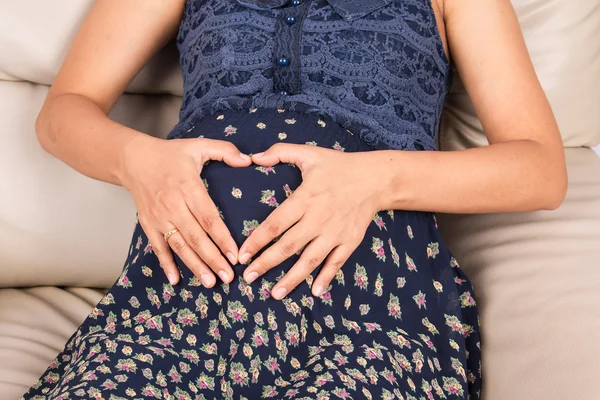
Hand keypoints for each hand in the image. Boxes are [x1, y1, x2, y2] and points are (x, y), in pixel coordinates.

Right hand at [120, 134, 251, 286]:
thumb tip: (248, 159)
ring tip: (210, 282)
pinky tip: (176, 280)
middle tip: (229, 277)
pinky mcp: (148, 225)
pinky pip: (158, 248)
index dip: (222, 238)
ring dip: (195, 266)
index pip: (209, 218)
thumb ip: (225, 150)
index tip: (236, 255)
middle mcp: (173, 206)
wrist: (132, 159)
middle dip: (213, 259)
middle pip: (196, 237)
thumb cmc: (170, 154)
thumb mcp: (198, 146)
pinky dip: (166, 264)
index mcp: (188, 188)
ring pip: (179, 246)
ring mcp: (159, 217)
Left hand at [239, 143, 384, 299]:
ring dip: (292, 278)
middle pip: (288, 247)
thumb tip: (252, 157)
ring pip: (310, 260)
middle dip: (266, 264)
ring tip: (275, 294)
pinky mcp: (350, 240)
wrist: (376, 178)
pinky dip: (326, 278)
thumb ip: (280, 152)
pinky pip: (336, 263)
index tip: (242, 255)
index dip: (257, 242)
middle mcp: (319, 219)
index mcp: (305, 199)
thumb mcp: (309, 153)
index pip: (275, 225)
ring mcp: (335, 232)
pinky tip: (315, 292)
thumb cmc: (339, 166)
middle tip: (248, 278)